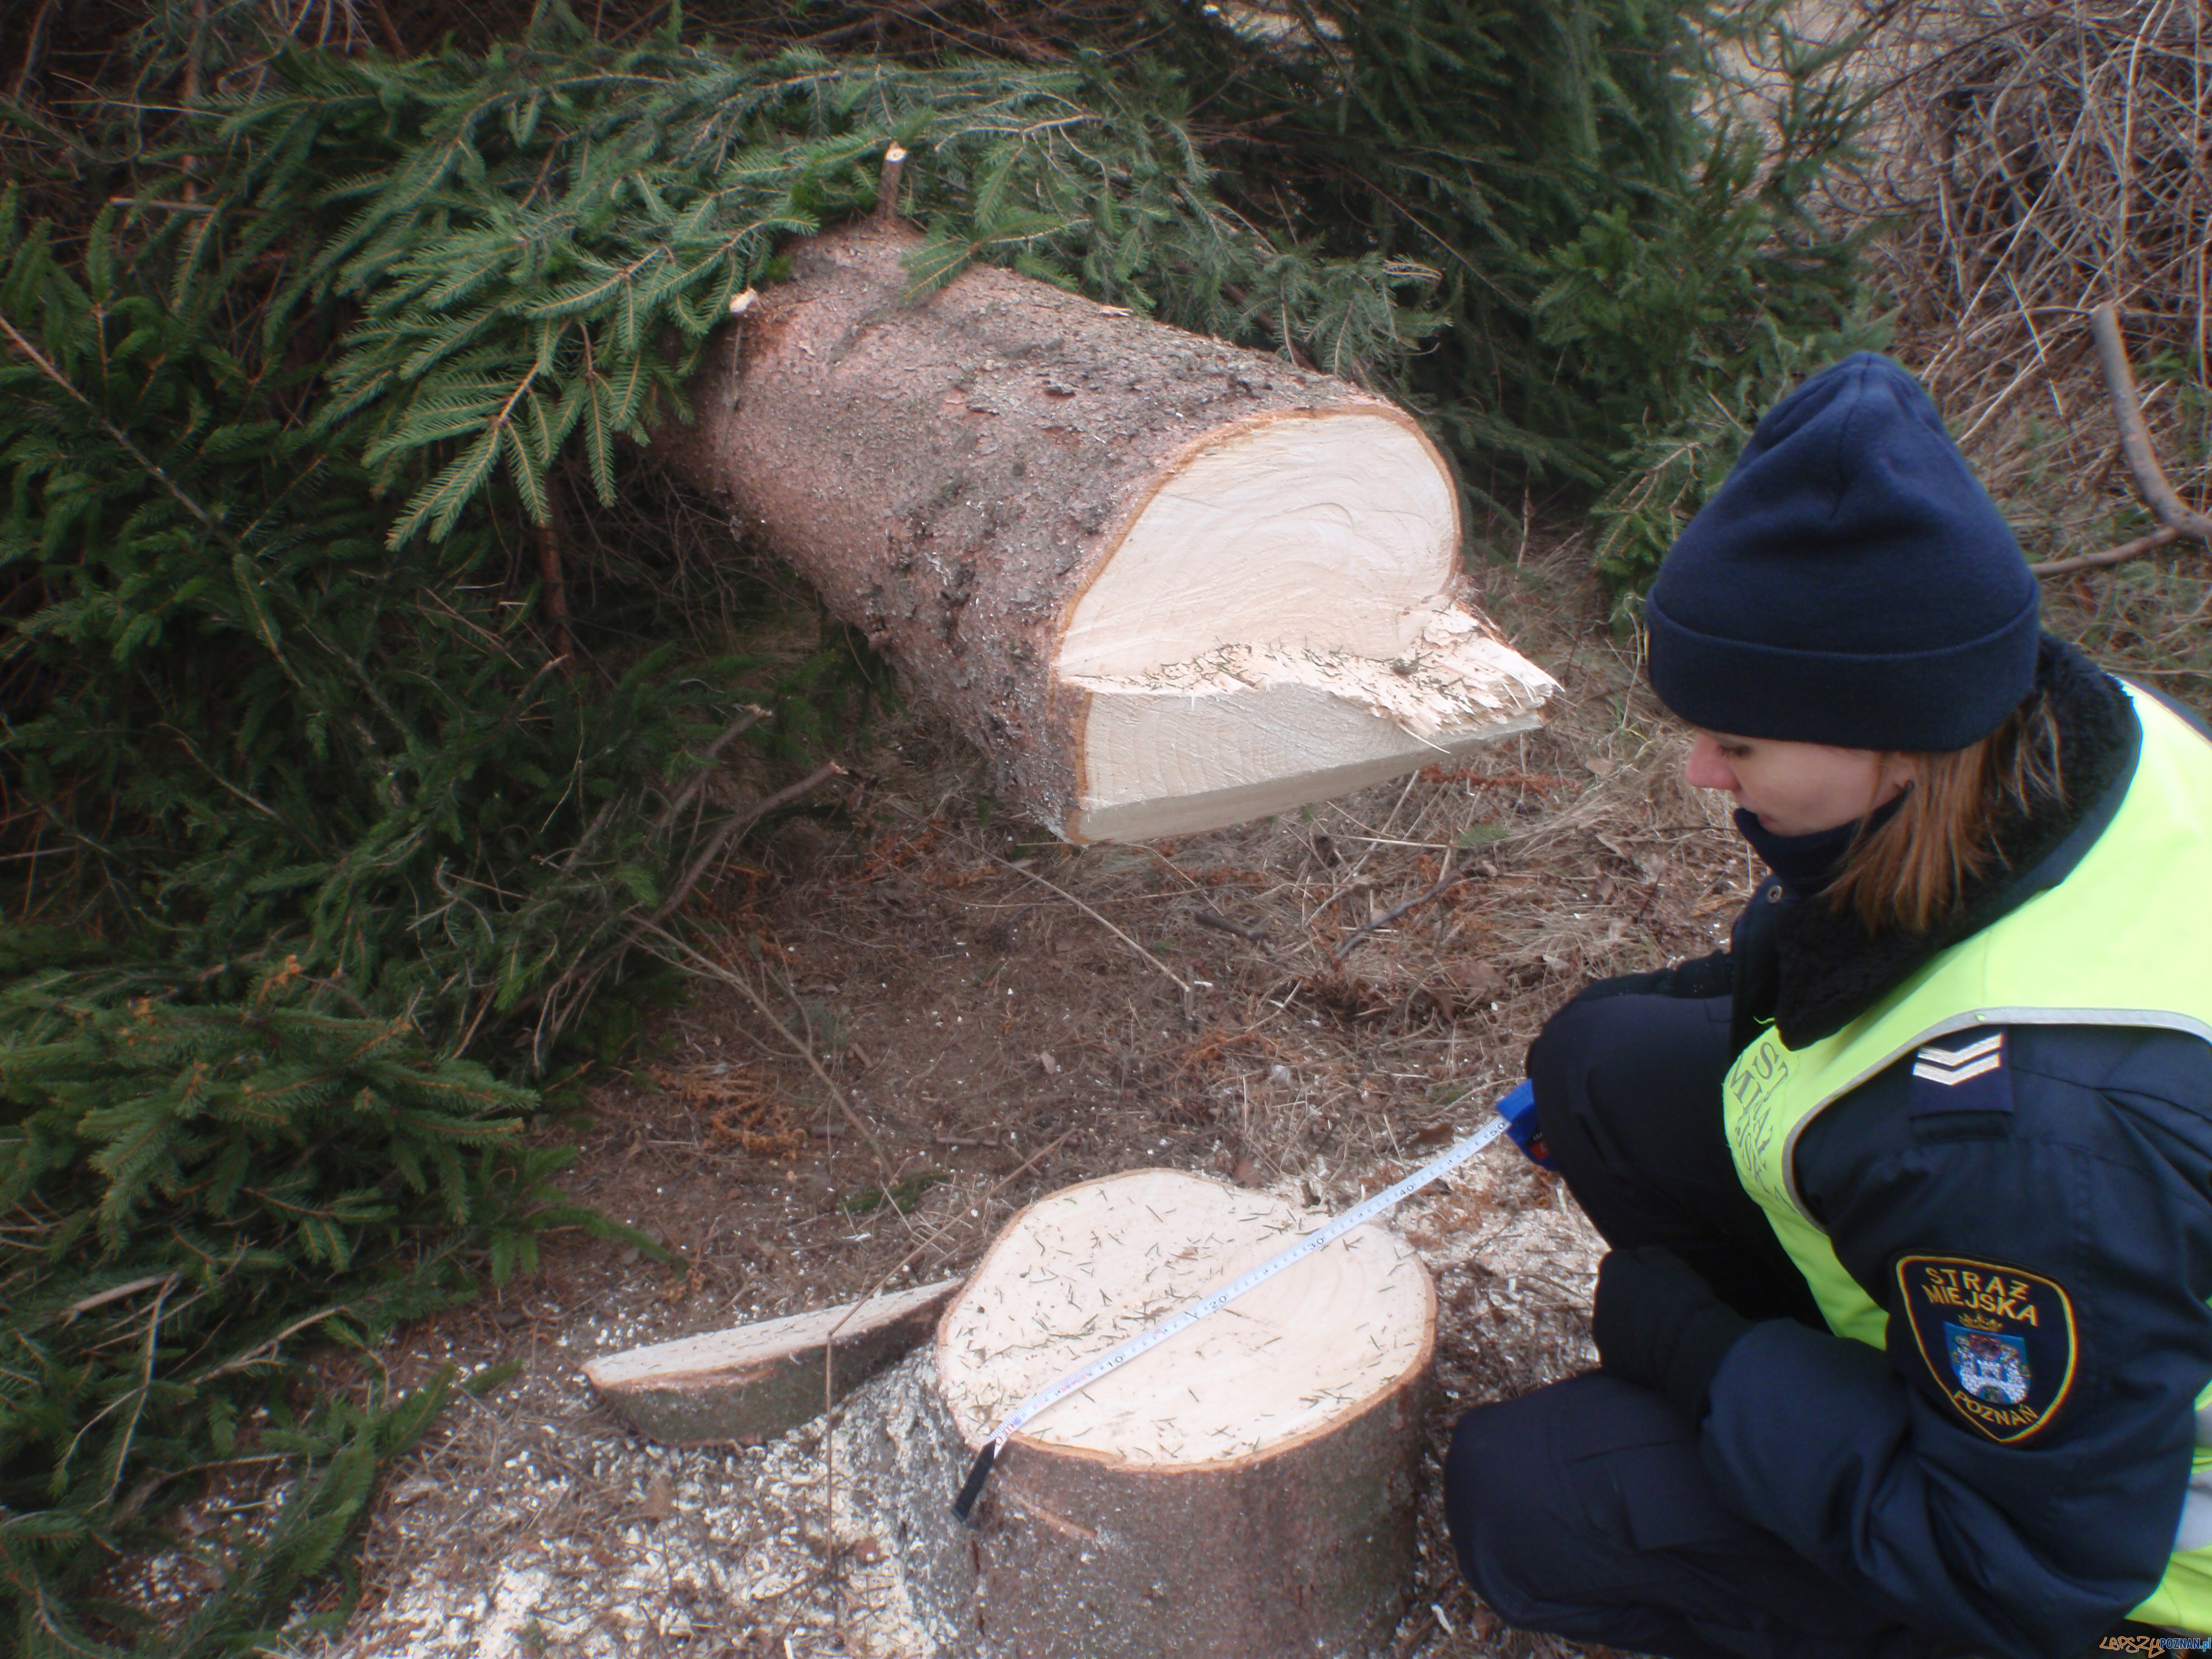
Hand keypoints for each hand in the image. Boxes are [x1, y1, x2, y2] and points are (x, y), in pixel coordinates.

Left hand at [1591, 1245, 1755, 1422]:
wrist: (1690, 1348)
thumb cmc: (1686, 1302)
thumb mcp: (1673, 1265)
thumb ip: (1650, 1254)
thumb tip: (1640, 1255)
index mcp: (1611, 1271)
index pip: (1619, 1263)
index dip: (1641, 1272)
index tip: (1661, 1283)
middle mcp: (1599, 1299)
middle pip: (1613, 1295)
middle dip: (1631, 1299)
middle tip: (1662, 1310)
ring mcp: (1601, 1333)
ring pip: (1614, 1324)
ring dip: (1629, 1326)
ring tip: (1661, 1335)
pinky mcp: (1610, 1362)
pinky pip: (1619, 1353)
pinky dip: (1632, 1353)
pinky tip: (1655, 1356)